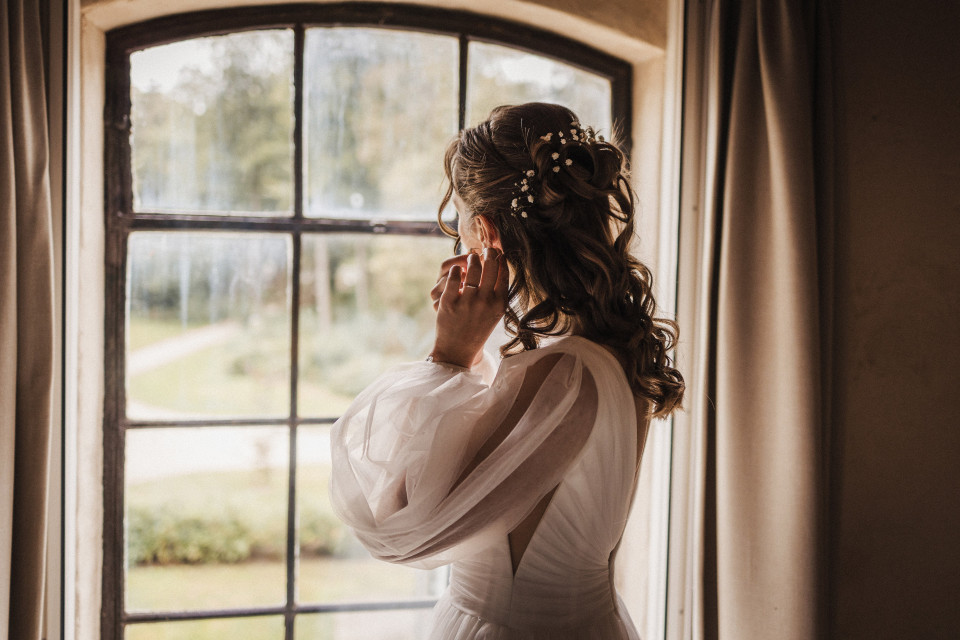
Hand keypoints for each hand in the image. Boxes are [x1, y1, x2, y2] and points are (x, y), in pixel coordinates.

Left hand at [429, 248, 507, 368]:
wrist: (458, 349)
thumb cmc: (478, 329)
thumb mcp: (495, 314)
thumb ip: (498, 292)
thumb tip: (500, 264)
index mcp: (499, 304)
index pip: (503, 273)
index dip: (501, 260)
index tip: (499, 253)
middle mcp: (485, 302)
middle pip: (490, 267)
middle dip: (489, 254)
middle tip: (487, 249)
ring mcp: (467, 302)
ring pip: (472, 268)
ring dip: (472, 259)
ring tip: (471, 257)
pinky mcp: (448, 302)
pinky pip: (453, 277)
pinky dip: (455, 270)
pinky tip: (457, 270)